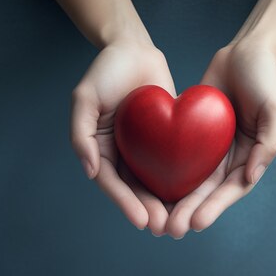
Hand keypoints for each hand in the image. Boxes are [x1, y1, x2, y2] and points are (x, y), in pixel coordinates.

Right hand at [71, 39, 176, 233]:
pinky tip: (194, 194)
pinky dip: (181, 178)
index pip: (112, 182)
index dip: (125, 203)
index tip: (141, 220)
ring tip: (178, 221)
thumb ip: (81, 133)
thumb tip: (91, 171)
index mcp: (100, 148)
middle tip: (164, 228)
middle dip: (148, 209)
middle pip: (135, 188)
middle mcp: (123, 152)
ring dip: (165, 201)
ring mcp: (144, 146)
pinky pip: (173, 159)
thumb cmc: (106, 70)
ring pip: (155, 180)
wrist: (134, 47)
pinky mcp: (166, 136)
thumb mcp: (85, 97)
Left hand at [165, 40, 275, 237]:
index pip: (232, 189)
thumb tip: (251, 177)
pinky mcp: (193, 131)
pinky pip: (178, 153)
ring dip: (176, 199)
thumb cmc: (265, 77)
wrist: (245, 49)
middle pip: (208, 190)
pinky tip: (148, 184)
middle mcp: (230, 155)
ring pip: (190, 178)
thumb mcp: (275, 108)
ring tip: (158, 218)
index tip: (196, 222)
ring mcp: (211, 145)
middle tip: (171, 229)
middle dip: (190, 211)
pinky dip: (165, 170)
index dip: (215, 208)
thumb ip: (268, 143)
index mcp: (251, 155)